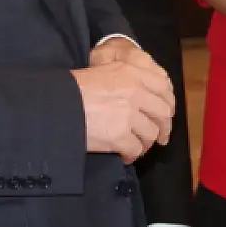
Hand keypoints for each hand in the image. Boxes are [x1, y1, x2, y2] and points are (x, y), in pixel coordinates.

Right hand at [73, 48, 175, 162]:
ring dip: (145, 144)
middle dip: (163, 128)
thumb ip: (129, 79)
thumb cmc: (75, 89)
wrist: (57, 105)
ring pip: (151, 134)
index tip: (166, 115)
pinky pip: (135, 150)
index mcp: (132, 72)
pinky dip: (131, 155)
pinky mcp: (120, 135)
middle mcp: (135, 91)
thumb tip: (147, 96)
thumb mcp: (105, 71)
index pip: (164, 87)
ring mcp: (128, 114)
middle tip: (160, 138)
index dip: (168, 103)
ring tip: (135, 147)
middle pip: (162, 113)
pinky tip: (123, 155)